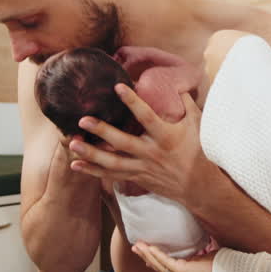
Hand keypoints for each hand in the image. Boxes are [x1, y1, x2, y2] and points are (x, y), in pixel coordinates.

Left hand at [67, 84, 219, 208]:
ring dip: (91, 154)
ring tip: (72, 144)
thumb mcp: (197, 125)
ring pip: (112, 162)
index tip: (118, 87)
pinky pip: (111, 175)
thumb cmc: (198, 152)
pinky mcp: (136, 177)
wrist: (198, 186)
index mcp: (166, 136)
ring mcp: (142, 167)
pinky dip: (93, 171)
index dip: (132, 101)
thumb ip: (186, 104)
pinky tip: (76, 165)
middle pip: (122, 142)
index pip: (146, 116)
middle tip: (83, 120)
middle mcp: (151, 152)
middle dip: (102, 131)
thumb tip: (178, 85)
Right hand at [132, 242, 213, 271]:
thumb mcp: (205, 255)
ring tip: (138, 246)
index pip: (164, 267)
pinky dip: (157, 255)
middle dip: (145, 256)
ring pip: (159, 265)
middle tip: (135, 246)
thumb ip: (197, 249)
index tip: (145, 251)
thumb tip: (196, 239)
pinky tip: (150, 248)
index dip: (153, 259)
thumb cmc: (222, 265)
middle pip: (158, 266)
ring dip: (147, 254)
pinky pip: (166, 263)